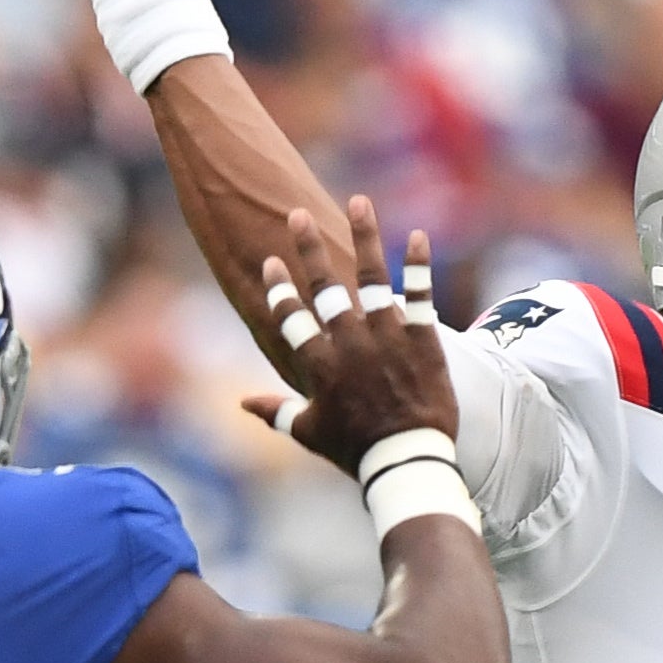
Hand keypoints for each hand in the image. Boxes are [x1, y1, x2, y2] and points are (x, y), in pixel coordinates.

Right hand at [240, 196, 461, 476]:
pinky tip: (418, 235)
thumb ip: (275, 411)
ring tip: (359, 202)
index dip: (279, 287)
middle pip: (324, 285)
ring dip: (364, 236)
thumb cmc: (355, 450)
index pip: (291, 315)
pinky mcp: (421, 338)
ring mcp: (386, 336)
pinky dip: (417, 265)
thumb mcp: (309, 431)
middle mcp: (348, 342)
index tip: (272, 261)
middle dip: (308, 247)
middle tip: (297, 215)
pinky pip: (420, 295)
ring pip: (372, 277)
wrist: (407, 459)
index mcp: (318, 363)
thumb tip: (241, 402)